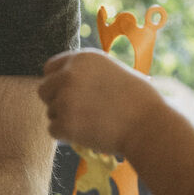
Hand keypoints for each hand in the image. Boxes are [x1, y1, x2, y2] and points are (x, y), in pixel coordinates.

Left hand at [37, 49, 160, 158]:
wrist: (149, 126)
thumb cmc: (139, 101)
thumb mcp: (111, 71)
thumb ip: (86, 73)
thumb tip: (66, 79)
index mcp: (81, 58)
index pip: (50, 68)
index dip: (57, 83)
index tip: (67, 95)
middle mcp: (69, 74)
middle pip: (44, 90)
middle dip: (56, 102)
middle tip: (76, 114)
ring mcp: (65, 98)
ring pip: (50, 111)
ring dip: (64, 120)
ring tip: (91, 124)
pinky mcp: (66, 122)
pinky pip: (53, 130)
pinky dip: (66, 136)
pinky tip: (86, 135)